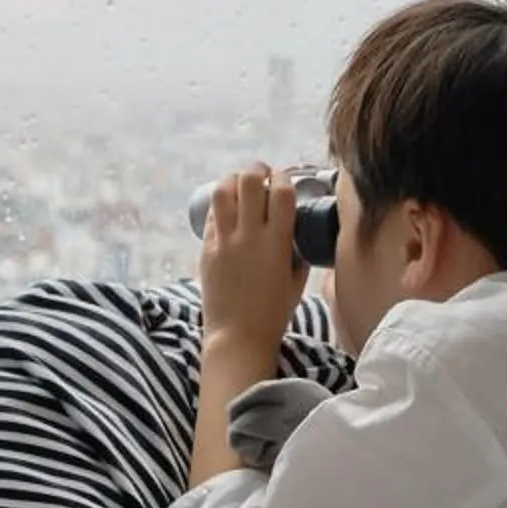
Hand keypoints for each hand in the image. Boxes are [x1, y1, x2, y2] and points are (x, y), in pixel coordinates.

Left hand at [197, 165, 310, 354]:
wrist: (237, 338)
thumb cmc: (273, 315)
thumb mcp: (297, 283)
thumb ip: (299, 255)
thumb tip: (300, 236)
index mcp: (277, 243)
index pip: (282, 192)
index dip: (284, 177)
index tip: (285, 179)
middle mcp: (249, 236)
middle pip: (249, 181)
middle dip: (257, 170)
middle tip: (262, 175)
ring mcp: (224, 242)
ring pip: (222, 191)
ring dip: (233, 181)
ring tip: (241, 186)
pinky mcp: (206, 251)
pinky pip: (211, 217)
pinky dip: (221, 207)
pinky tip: (227, 212)